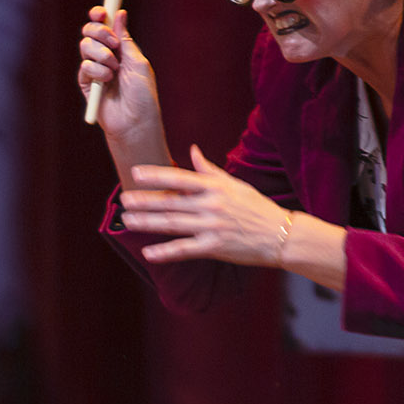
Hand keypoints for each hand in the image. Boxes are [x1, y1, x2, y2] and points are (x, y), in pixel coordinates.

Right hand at [78, 6, 164, 143]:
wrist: (134, 121)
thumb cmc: (142, 95)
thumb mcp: (138, 62)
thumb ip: (126, 38)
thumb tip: (120, 13)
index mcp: (121, 48)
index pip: (106, 25)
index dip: (101, 15)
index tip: (101, 11)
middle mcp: (106, 56)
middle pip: (91, 31)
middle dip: (99, 31)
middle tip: (112, 42)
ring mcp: (95, 69)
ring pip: (86, 46)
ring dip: (101, 54)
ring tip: (113, 70)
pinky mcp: (86, 83)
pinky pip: (85, 66)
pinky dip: (97, 71)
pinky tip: (107, 81)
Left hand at [124, 146, 297, 265]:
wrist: (281, 235)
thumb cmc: (257, 208)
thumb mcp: (235, 184)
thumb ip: (209, 170)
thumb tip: (192, 151)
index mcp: (216, 187)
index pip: (180, 178)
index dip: (156, 175)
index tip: (136, 173)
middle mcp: (212, 205)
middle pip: (171, 202)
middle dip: (144, 201)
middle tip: (123, 200)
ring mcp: (213, 227)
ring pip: (173, 224)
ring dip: (147, 223)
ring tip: (127, 220)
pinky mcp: (215, 247)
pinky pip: (185, 250)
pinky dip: (165, 252)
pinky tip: (148, 253)